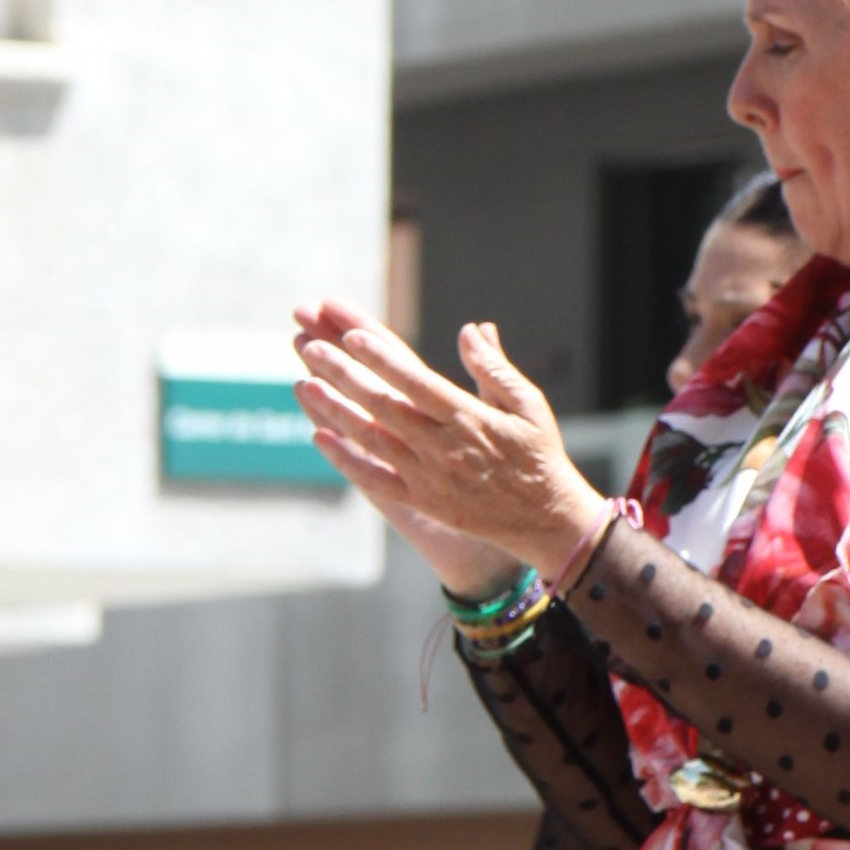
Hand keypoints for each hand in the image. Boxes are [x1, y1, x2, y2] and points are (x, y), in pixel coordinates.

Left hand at [292, 302, 606, 586]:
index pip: (417, 381)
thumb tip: (471, 330)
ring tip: (304, 382)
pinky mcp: (422, 501)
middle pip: (383, 405)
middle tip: (312, 347)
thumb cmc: (538, 454)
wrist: (545, 519)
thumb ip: (495, 367)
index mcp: (470, 418)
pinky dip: (345, 459)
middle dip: (345, 374)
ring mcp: (428, 477)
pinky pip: (375, 480)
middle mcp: (444, 448)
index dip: (382, 358)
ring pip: (371, 439)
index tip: (353, 335)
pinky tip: (319, 436)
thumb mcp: (529, 404)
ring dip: (335, 410)